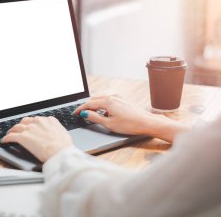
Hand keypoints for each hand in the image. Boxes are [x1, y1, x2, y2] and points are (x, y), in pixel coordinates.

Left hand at [1, 116, 72, 161]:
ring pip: (17, 127)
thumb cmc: (64, 146)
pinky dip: (6, 138)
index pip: (38, 120)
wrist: (60, 152)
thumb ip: (57, 130)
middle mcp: (38, 122)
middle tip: (20, 130)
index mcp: (49, 120)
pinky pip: (11, 136)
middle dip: (22, 125)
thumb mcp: (63, 134)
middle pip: (26, 121)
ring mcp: (29, 129)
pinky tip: (4, 141)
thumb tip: (56, 133)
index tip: (32, 127)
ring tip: (10, 133)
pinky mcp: (22, 137)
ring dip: (12, 130)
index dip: (33, 124)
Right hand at [73, 96, 188, 141]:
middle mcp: (112, 96)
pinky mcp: (122, 99)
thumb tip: (84, 114)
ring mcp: (118, 97)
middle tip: (80, 113)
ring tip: (90, 113)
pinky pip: (108, 99)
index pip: (89, 104)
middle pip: (94, 99)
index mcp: (107, 101)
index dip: (80, 109)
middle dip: (86, 106)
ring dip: (94, 104)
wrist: (146, 122)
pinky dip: (102, 103)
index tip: (74, 113)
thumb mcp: (109, 124)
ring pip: (101, 98)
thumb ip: (95, 118)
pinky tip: (104, 112)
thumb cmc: (129, 124)